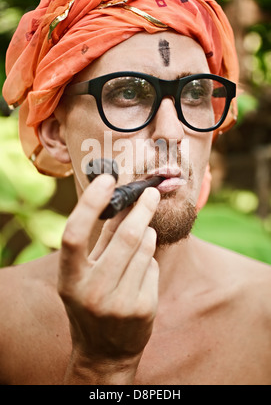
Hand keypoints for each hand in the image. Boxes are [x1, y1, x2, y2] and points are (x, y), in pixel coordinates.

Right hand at [58, 174, 159, 383]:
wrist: (106, 350)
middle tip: (151, 192)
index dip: (90, 204)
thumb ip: (100, 237)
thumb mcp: (85, 273)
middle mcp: (91, 291)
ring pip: (144, 249)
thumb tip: (119, 199)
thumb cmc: (92, 301)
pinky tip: (142, 266)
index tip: (107, 180)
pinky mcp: (142, 308)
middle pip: (125, 237)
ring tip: (144, 231)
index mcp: (69, 279)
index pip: (74, 235)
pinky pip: (152, 266)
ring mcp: (118, 303)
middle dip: (142, 208)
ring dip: (147, 233)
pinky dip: (149, 258)